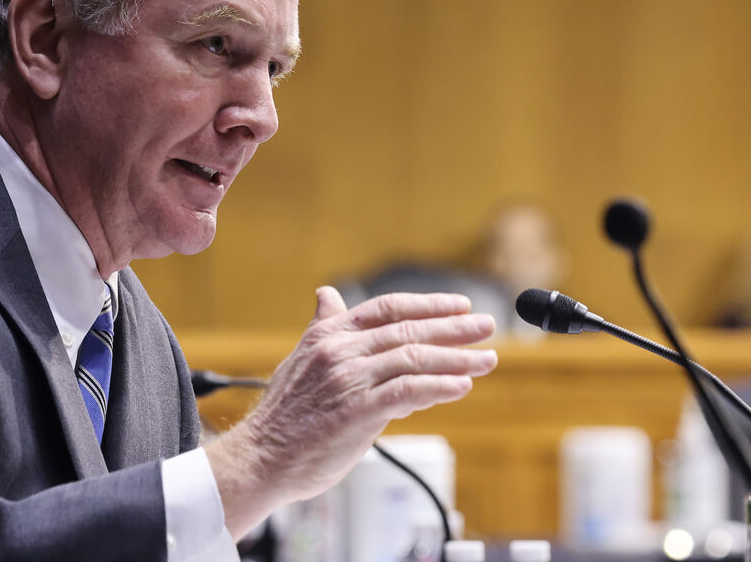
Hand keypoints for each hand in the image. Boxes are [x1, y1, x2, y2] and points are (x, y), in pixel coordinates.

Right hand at [204, 287, 496, 538]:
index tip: (460, 306)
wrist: (263, 456)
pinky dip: (439, 386)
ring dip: (457, 359)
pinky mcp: (358, 410)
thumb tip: (328, 295)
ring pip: (414, 358)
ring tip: (486, 360)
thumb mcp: (301, 358)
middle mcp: (339, 350)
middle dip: (454, 328)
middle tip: (488, 327)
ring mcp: (349, 378)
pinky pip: (409, 391)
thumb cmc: (285, 414)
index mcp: (327, 334)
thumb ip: (322, 326)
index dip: (428, 305)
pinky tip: (462, 387)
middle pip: (408, 330)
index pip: (387, 308)